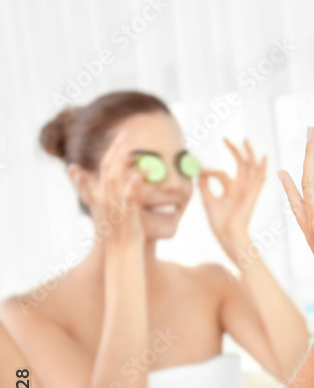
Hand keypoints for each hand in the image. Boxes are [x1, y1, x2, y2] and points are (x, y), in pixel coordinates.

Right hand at [90, 130, 144, 245]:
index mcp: (101, 197)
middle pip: (106, 169)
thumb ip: (122, 196)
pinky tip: (140, 174)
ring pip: (113, 179)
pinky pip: (128, 197)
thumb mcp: (114, 212)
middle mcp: (104, 199)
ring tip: (128, 146)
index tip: (119, 138)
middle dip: (114, 150)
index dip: (110, 152)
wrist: (121, 253)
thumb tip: (130, 181)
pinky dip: (132, 185)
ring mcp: (114, 206)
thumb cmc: (120, 234)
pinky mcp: (126, 215)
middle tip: (124, 134)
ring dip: (120, 160)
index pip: (101, 170)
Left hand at [199, 138, 266, 262]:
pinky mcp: (253, 194)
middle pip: (241, 165)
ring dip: (249, 154)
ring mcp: (248, 190)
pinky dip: (263, 168)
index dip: (211, 170)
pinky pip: (260, 179)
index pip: (224, 173)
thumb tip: (198, 172)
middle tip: (225, 139)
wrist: (228, 235)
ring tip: (245, 141)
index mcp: (231, 191)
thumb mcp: (208, 200)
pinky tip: (263, 157)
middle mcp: (242, 188)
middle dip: (234, 151)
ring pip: (251, 168)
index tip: (200, 170)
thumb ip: (205, 186)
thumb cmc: (219, 223)